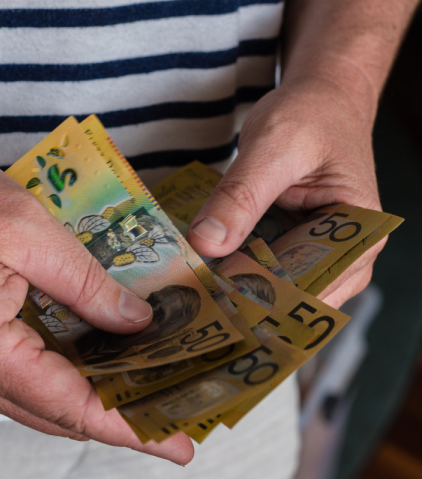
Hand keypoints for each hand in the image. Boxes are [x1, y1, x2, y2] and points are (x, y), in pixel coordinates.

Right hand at [0, 153, 194, 464]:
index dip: (126, 428)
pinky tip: (100, 364)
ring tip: (145, 394)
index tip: (175, 444)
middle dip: (117, 422)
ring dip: (92, 402)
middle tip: (173, 422)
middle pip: (55, 414)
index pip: (67, 403)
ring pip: (39, 400)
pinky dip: (65, 379)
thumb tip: (133, 321)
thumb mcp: (28, 230)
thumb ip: (84, 281)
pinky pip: (22, 377)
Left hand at [186, 78, 384, 307]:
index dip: (266, 301)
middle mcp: (346, 253)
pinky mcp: (291, 248)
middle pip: (293, 296)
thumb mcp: (272, 148)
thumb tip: (206, 242)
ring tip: (189, 296)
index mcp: (361, 232)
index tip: (217, 307)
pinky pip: (263, 269)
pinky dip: (234, 270)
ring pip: (275, 289)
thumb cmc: (311, 116)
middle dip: (245, 302)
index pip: (313, 284)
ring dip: (235, 290)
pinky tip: (199, 273)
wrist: (317, 99)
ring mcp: (318, 254)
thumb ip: (240, 196)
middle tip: (192, 306)